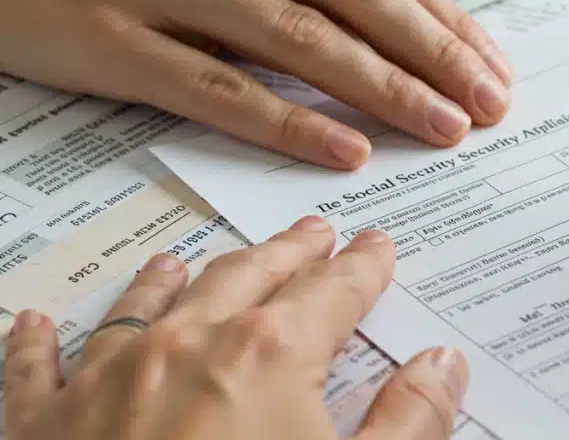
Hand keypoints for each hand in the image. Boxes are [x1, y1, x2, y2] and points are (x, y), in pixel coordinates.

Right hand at [0, 0, 512, 169]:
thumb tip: (374, 10)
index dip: (441, 14)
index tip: (490, 62)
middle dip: (436, 52)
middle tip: (491, 103)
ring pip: (302, 38)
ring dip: (385, 88)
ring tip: (444, 129)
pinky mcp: (114, 41)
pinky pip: (218, 88)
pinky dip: (289, 123)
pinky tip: (343, 152)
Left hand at [3, 217, 466, 439]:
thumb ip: (409, 420)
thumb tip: (442, 364)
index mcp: (269, 354)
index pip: (334, 290)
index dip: (362, 266)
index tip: (376, 246)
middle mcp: (186, 346)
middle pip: (247, 277)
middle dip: (285, 254)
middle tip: (308, 234)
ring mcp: (107, 381)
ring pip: (145, 305)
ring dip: (174, 279)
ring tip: (187, 261)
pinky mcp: (43, 427)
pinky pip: (35, 370)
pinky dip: (37, 344)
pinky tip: (34, 324)